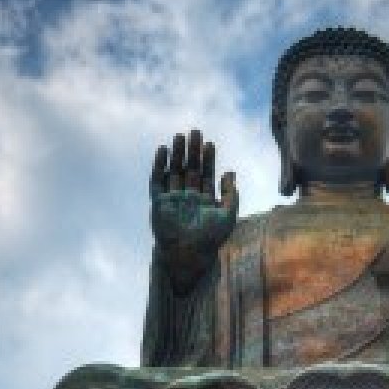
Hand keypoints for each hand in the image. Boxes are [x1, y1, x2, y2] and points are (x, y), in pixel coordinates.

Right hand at [150, 130, 237, 288]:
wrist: (188, 255)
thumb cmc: (210, 240)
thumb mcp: (227, 216)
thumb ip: (230, 195)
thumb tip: (230, 172)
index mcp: (204, 200)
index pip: (206, 174)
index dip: (208, 158)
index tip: (210, 144)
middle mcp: (188, 197)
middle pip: (189, 168)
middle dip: (192, 151)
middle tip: (195, 132)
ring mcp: (172, 199)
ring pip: (174, 171)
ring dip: (176, 154)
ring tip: (179, 137)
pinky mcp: (158, 202)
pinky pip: (157, 181)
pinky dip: (159, 166)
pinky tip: (163, 151)